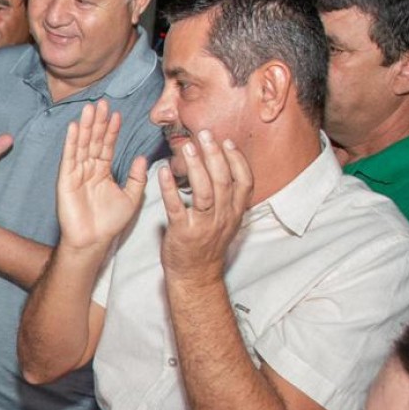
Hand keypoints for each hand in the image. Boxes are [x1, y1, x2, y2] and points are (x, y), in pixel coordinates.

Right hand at [55, 99, 147, 250]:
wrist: (93, 241)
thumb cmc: (109, 223)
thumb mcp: (131, 198)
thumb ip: (137, 178)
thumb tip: (142, 158)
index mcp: (103, 172)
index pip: (107, 146)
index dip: (111, 130)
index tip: (117, 114)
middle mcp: (89, 170)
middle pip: (93, 141)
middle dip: (98, 122)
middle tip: (102, 103)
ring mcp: (76, 173)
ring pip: (82, 145)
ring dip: (85, 126)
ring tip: (90, 108)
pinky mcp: (66, 180)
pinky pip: (69, 158)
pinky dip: (71, 142)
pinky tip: (73, 128)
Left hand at [157, 130, 251, 283]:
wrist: (195, 275)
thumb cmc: (207, 243)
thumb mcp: (227, 221)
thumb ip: (227, 198)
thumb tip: (219, 164)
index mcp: (235, 213)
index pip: (245, 182)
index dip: (237, 160)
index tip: (227, 142)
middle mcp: (223, 217)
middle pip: (224, 181)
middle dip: (215, 155)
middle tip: (205, 134)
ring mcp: (204, 225)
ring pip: (205, 192)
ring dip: (196, 167)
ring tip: (187, 147)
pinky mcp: (183, 232)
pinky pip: (177, 206)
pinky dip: (170, 188)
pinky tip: (163, 171)